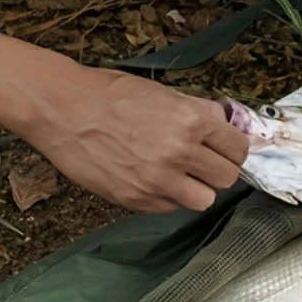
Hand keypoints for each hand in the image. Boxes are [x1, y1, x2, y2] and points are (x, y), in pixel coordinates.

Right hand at [0, 36, 248, 213]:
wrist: (62, 108)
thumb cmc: (111, 94)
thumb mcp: (164, 94)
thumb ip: (198, 113)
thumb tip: (226, 124)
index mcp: (192, 121)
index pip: (239, 149)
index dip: (234, 150)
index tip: (226, 151)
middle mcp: (180, 152)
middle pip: (227, 178)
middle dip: (218, 170)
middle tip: (203, 164)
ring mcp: (158, 179)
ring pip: (204, 200)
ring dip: (196, 190)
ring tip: (179, 176)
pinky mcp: (136, 198)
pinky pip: (170, 208)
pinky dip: (166, 198)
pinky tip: (151, 179)